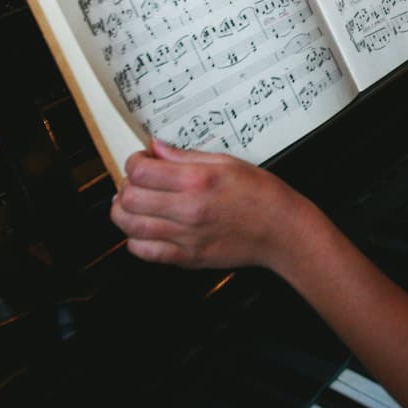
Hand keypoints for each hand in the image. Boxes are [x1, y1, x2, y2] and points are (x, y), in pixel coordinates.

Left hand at [110, 139, 311, 271]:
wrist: (282, 231)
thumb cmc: (262, 194)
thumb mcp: (227, 162)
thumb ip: (186, 157)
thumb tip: (157, 149)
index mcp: (198, 181)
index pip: (141, 171)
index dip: (134, 162)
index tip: (142, 161)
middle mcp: (188, 210)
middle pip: (129, 199)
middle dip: (126, 186)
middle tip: (138, 182)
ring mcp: (186, 237)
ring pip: (131, 226)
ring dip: (124, 213)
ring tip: (135, 204)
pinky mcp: (188, 258)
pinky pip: (146, 252)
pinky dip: (136, 240)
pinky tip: (145, 229)